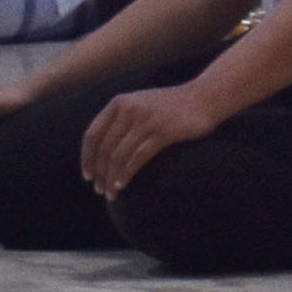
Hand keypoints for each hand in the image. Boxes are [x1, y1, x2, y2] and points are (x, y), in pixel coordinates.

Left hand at [78, 82, 221, 197]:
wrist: (204, 98)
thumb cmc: (172, 106)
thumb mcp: (140, 104)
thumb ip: (122, 118)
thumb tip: (103, 147)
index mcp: (119, 103)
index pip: (92, 134)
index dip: (87, 157)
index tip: (87, 175)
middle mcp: (129, 110)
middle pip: (105, 148)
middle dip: (99, 172)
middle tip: (98, 189)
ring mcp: (146, 121)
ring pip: (119, 155)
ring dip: (111, 177)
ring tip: (110, 193)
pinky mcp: (163, 132)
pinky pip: (138, 158)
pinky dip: (127, 174)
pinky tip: (123, 185)